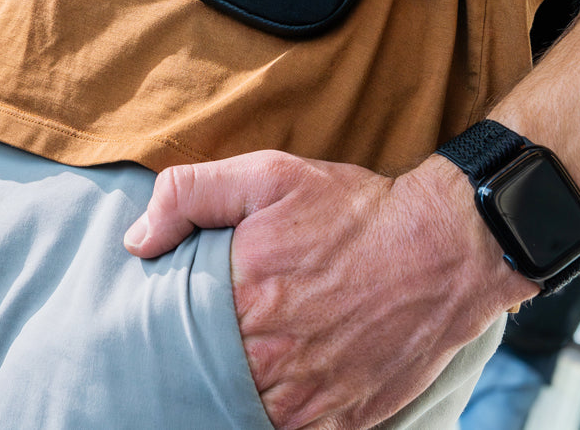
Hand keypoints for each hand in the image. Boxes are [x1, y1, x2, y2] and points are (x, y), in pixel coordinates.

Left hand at [124, 150, 536, 429]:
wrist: (442, 248)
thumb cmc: (353, 211)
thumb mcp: (271, 175)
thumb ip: (192, 194)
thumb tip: (137, 242)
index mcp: (242, 295)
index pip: (176, 331)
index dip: (174, 326)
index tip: (179, 317)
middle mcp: (269, 354)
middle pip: (206, 375)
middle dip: (203, 361)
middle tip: (214, 341)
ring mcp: (306, 396)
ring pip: (244, 410)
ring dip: (239, 391)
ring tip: (249, 362)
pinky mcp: (340, 422)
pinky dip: (278, 416)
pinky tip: (281, 388)